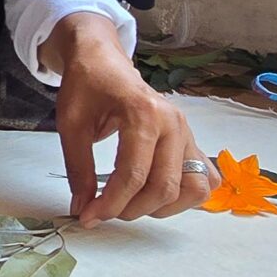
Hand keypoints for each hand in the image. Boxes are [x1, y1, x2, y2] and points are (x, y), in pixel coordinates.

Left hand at [46, 13, 210, 224]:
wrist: (103, 60)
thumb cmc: (88, 85)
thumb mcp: (71, 124)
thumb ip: (78, 169)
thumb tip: (83, 208)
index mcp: (144, 114)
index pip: (134, 176)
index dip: (109, 204)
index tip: (88, 216)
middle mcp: (174, 124)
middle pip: (165, 187)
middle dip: (132, 209)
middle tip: (103, 210)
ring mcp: (187, 133)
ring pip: (194, 188)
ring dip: (163, 207)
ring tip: (131, 203)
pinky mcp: (191, 142)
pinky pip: (205, 179)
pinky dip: (186, 196)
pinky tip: (156, 194)